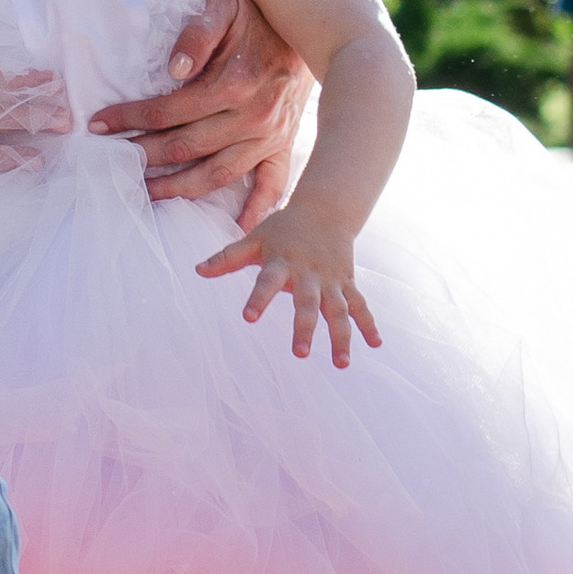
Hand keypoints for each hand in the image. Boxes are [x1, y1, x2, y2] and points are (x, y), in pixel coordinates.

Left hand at [89, 0, 309, 219]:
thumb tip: (172, 71)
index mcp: (233, 84)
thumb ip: (197, 35)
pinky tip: (235, 228)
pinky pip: (271, 184)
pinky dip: (255, 209)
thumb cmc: (257, 15)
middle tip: (110, 163)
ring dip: (178, 189)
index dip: (129, 119)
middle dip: (142, 156)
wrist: (311, 25)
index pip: (167, 111)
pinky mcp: (283, 145)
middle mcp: (252, 117)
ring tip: (146, 193)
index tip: (98, 124)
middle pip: (184, 147)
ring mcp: (269, 136)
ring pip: (216, 174)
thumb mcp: (224, 8)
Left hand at [195, 202, 380, 365]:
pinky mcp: (347, 283)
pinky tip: (375, 345)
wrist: (325, 209)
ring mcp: (331, 281)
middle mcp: (308, 274)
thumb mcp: (255, 239)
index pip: (266, 282)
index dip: (258, 299)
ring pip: (338, 310)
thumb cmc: (283, 229)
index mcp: (282, 263)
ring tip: (341, 364)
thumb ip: (227, 257)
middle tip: (299, 353)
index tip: (248, 317)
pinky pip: (360, 306)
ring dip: (342, 336)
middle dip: (305, 328)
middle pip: (307, 303)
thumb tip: (197, 270)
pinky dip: (369, 324)